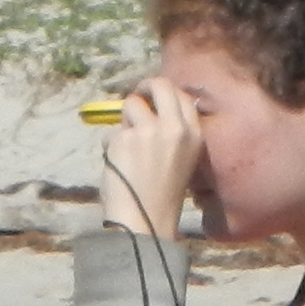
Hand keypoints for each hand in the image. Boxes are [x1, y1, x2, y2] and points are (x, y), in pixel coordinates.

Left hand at [96, 77, 203, 241]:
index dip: (164, 92)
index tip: (153, 96)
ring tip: (126, 148)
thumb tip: (149, 105)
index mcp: (194, 135)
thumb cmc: (162, 195)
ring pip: (130, 105)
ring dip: (124, 122)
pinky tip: (118, 165)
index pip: (182, 95)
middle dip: (144, 87)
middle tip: (136, 96)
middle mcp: (174, 128)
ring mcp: (149, 131)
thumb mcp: (181, 159)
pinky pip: (111, 131)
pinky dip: (110, 145)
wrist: (145, 220)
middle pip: (159, 85)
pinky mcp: (124, 138)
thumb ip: (171, 132)